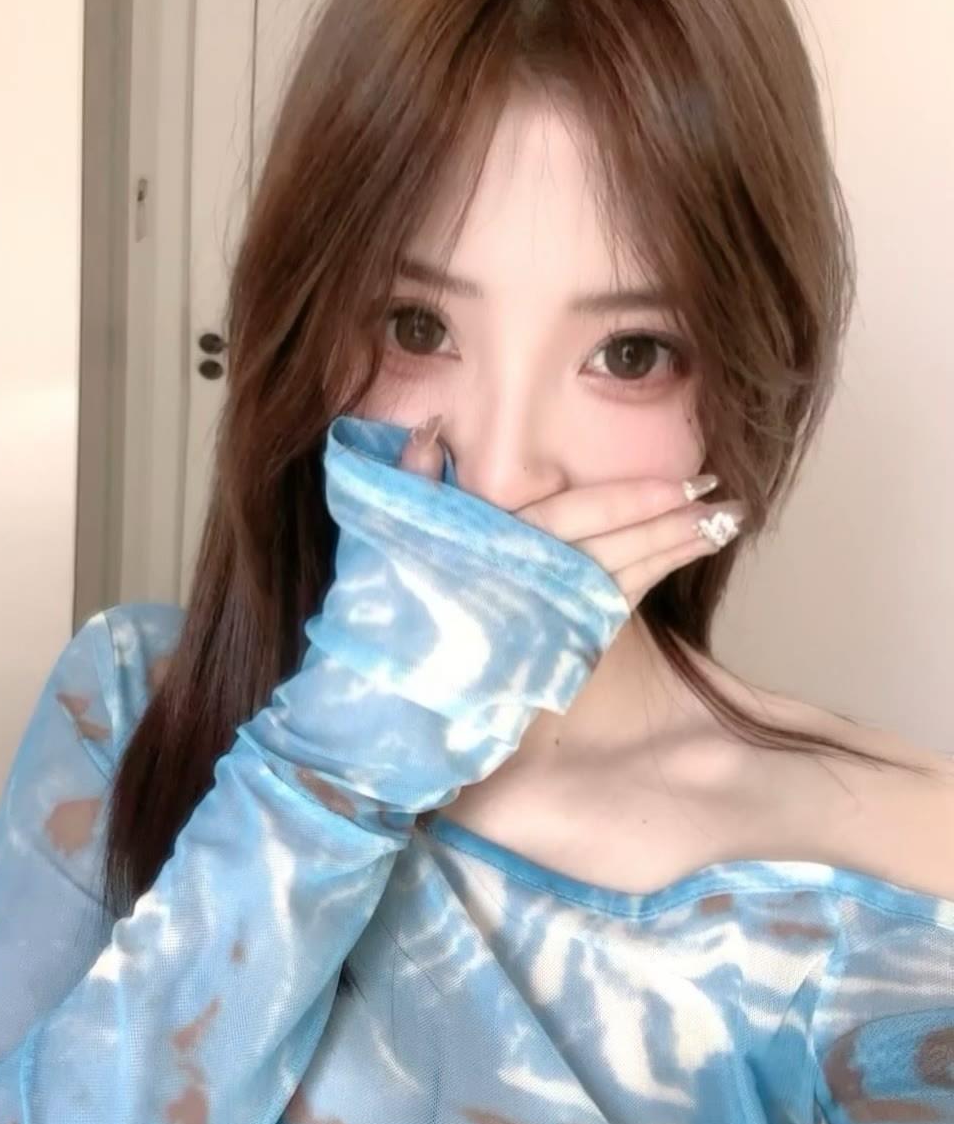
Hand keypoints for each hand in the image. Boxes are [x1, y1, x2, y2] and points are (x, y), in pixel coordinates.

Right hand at [399, 416, 744, 614]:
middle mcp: (526, 581)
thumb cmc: (397, 607)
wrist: (395, 694)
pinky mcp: (560, 646)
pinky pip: (620, 603)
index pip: (573, 517)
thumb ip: (414, 483)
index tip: (684, 484)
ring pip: (624, 576)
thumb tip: (429, 429)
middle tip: (727, 501)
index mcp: (493, 546)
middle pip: (612, 547)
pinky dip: (658, 575)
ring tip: (728, 521)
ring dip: (678, 549)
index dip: (632, 500)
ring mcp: (546, 618)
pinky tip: (692, 550)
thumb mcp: (394, 540)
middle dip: (671, 524)